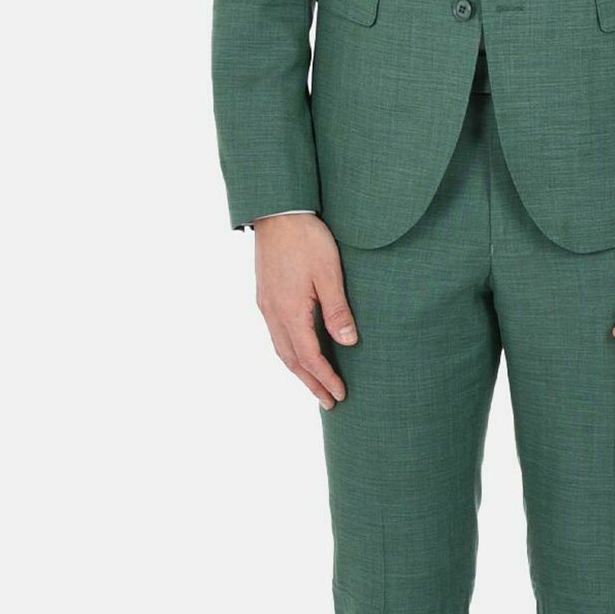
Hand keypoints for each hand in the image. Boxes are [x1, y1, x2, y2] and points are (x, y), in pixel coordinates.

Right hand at [254, 213, 358, 409]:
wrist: (277, 211)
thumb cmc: (306, 238)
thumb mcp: (329, 273)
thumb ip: (337, 310)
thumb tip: (349, 343)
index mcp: (289, 310)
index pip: (308, 356)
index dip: (324, 378)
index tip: (339, 394)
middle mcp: (273, 312)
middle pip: (291, 360)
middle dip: (310, 382)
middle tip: (329, 402)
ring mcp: (266, 304)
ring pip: (281, 348)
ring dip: (299, 370)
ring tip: (315, 384)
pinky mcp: (265, 295)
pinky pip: (277, 334)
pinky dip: (290, 351)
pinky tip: (299, 352)